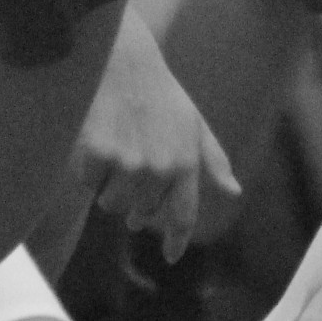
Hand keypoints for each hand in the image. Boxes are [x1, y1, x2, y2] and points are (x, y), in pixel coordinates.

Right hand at [71, 15, 238, 261]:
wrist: (124, 64)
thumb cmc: (162, 97)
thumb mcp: (194, 126)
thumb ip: (212, 163)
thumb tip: (233, 192)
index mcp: (186, 163)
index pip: (181, 216)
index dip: (175, 239)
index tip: (170, 256)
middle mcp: (159, 169)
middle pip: (139, 213)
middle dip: (136, 200)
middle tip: (134, 166)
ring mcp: (126, 164)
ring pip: (110, 204)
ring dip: (110, 186)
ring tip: (118, 149)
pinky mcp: (95, 156)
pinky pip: (87, 184)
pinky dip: (89, 170)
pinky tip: (98, 140)